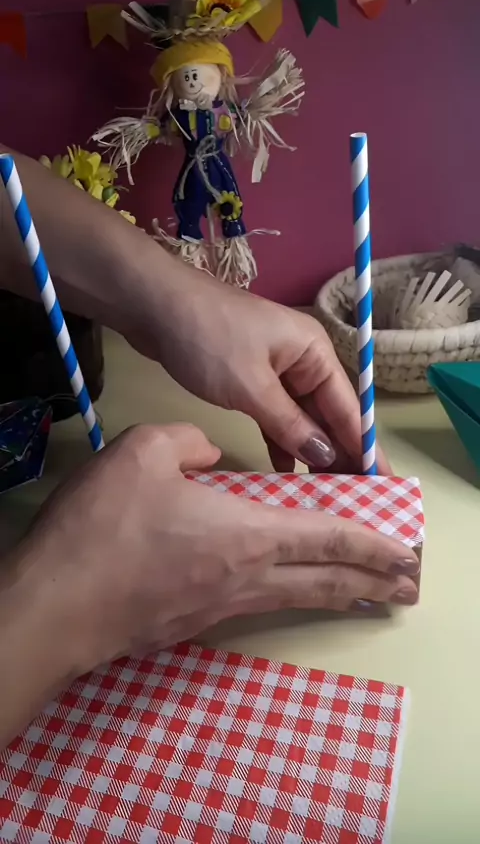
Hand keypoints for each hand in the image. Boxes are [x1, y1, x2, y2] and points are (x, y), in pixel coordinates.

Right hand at [1, 423, 417, 745]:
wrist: (55, 605)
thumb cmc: (103, 526)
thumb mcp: (143, 451)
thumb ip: (191, 441)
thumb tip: (211, 457)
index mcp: (246, 534)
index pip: (326, 535)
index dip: (370, 541)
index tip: (405, 550)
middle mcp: (245, 578)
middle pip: (324, 580)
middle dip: (372, 580)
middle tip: (410, 585)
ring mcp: (219, 608)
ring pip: (294, 598)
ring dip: (337, 594)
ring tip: (366, 596)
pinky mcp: (192, 623)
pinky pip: (257, 605)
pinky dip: (290, 598)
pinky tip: (281, 593)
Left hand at [128, 277, 389, 473]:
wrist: (154, 306)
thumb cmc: (209, 340)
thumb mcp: (252, 388)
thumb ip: (290, 425)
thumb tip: (326, 457)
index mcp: (315, 354)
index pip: (349, 409)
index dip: (365, 448)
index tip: (384, 485)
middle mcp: (303, 361)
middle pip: (330, 415)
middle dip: (340, 455)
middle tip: (355, 501)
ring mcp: (276, 370)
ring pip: (302, 419)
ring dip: (310, 452)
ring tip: (325, 495)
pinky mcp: (251, 379)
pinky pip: (276, 416)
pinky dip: (280, 441)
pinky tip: (285, 472)